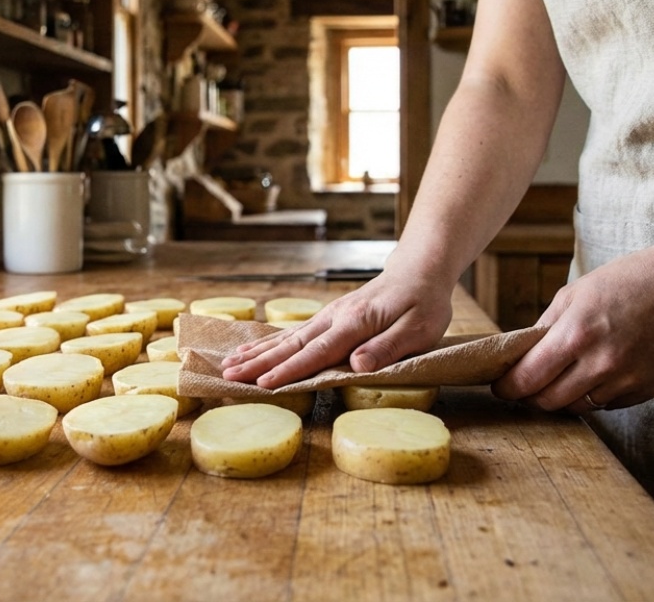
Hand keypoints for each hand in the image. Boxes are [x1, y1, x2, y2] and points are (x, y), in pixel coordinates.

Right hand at [220, 268, 453, 388]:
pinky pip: (293, 332)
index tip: (263, 384)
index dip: (289, 371)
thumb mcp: (419, 329)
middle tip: (229, 376)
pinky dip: (269, 342)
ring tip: (229, 364)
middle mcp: (334, 318)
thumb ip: (387, 347)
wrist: (418, 270)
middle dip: (259, 363)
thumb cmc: (423, 303)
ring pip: (287, 338)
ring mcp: (328, 316)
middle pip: (291, 345)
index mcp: (355, 324)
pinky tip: (252, 349)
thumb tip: (356, 365)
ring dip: (257, 352)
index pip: (317, 352)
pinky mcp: (328, 317)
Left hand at [492, 244, 653, 413]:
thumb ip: (545, 328)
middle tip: (524, 388)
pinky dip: (594, 395)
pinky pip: (608, 404)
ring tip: (558, 381)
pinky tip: (593, 376)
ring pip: (578, 407)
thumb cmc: (626, 282)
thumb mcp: (573, 294)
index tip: (501, 387)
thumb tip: (520, 355)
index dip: (508, 388)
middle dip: (530, 397)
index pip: (528, 379)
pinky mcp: (647, 389)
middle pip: (549, 401)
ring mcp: (627, 380)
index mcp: (575, 335)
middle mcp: (601, 364)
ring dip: (562, 398)